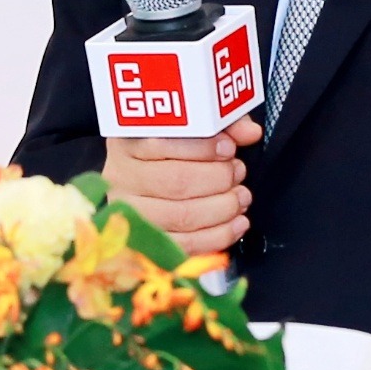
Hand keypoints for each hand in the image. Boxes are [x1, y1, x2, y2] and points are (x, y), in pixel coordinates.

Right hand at [104, 117, 258, 254]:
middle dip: (218, 179)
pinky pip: (184, 246)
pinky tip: (237, 223)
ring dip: (222, 208)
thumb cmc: (173, 153)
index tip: (229, 148)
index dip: (203, 148)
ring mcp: (129, 214)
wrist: (147, 186)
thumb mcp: (193, 127)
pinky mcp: (144, 244)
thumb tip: (250, 132)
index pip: (163, 144)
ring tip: (241, 197)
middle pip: (176, 182)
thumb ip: (221, 123)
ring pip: (182, 216)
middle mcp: (121, 178)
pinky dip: (218, 236)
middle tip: (238, 173)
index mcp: (127, 142)